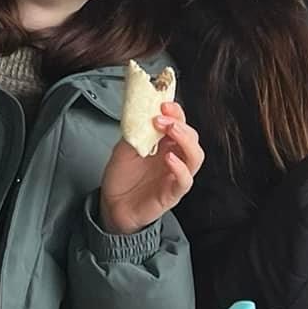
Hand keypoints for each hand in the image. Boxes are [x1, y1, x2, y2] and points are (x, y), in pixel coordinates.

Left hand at [101, 103, 203, 234]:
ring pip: (195, 157)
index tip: (163, 104)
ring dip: (185, 140)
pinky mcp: (172, 193)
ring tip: (170, 131)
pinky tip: (169, 158)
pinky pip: (185, 180)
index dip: (175, 112)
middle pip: (192, 137)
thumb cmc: (122, 176)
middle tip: (162, 117)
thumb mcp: (125, 146)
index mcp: (165, 144)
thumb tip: (143, 111)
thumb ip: (136, 131)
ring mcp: (175, 175)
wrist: (112, 204)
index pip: (180, 123)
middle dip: (180, 123)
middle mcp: (175, 157)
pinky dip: (180, 168)